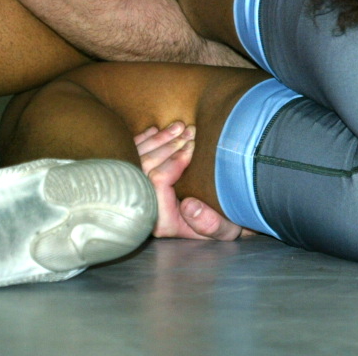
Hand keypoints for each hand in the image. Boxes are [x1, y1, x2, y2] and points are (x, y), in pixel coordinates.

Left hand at [134, 122, 252, 239]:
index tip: (193, 147)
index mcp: (162, 219)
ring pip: (140, 157)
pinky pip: (132, 156)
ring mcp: (138, 191)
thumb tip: (189, 206)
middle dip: (169, 145)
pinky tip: (156, 130)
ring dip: (160, 139)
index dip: (175, 160)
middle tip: (190, 132)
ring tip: (180, 127)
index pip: (159, 181)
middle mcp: (145, 205)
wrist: (213, 220)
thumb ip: (211, 224)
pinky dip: (144, 140)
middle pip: (147, 165)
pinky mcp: (136, 180)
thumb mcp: (224, 230)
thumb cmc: (221, 223)